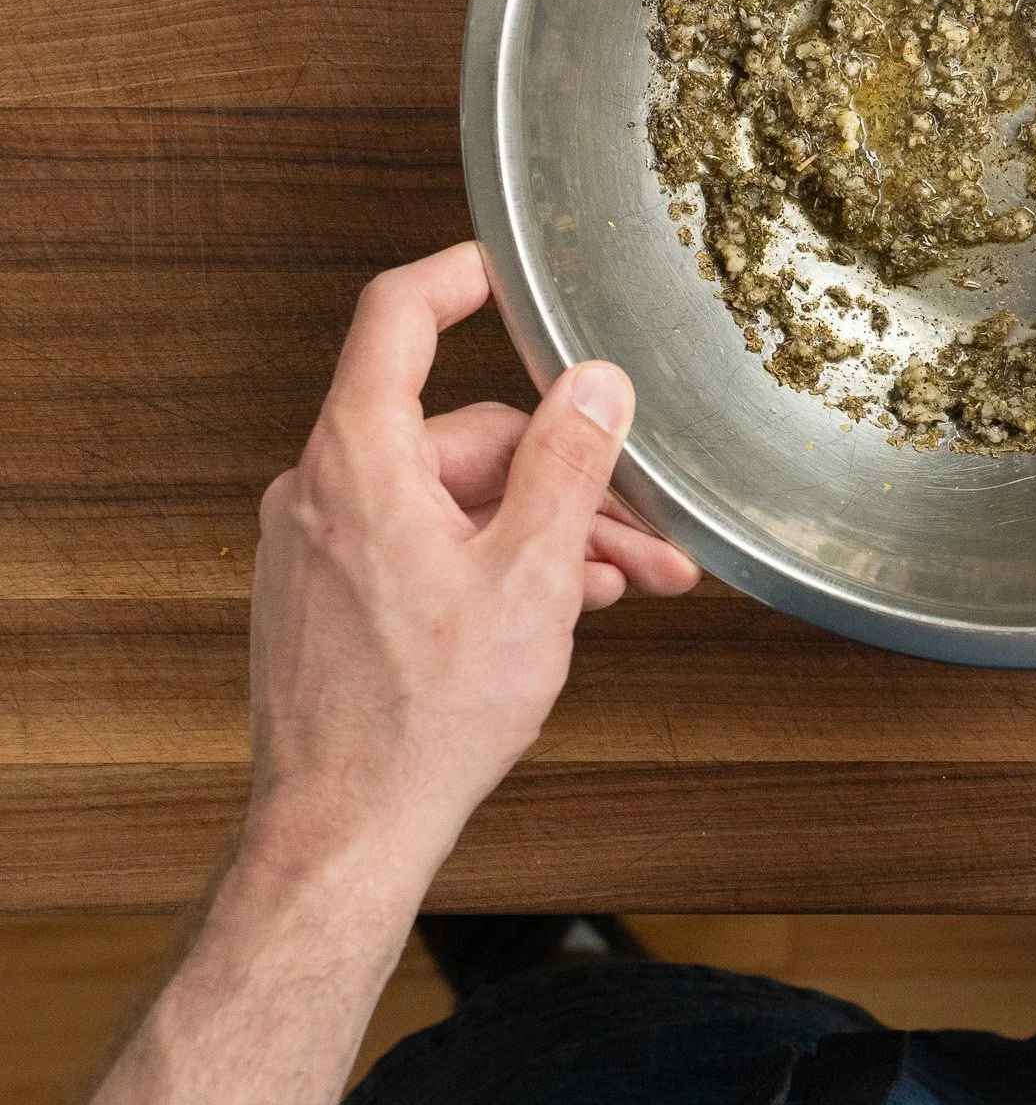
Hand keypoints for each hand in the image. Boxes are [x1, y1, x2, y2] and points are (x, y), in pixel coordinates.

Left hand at [247, 241, 699, 889]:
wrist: (342, 839)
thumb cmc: (423, 719)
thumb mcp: (532, 574)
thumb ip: (569, 463)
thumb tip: (598, 381)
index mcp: (358, 460)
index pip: (396, 317)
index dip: (458, 276)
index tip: (506, 266)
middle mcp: (323, 490)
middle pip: (464, 435)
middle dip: (567, 477)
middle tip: (646, 527)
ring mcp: (321, 547)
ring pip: (456, 501)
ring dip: (546, 533)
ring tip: (627, 584)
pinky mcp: (329, 597)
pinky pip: (425, 545)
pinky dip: (494, 563)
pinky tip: (564, 607)